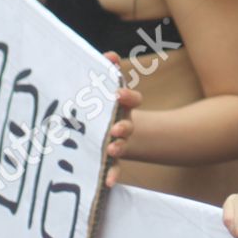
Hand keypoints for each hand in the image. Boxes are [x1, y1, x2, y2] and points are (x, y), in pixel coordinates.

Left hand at [104, 66, 141, 188]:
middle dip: (123, 126)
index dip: (127, 96)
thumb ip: (109, 71)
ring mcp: (119, 142)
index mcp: (122, 107)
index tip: (118, 94)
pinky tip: (108, 182)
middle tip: (116, 128)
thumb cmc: (105, 107)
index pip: (132, 100)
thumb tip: (110, 55)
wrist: (113, 133)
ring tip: (112, 149)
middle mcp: (124, 124)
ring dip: (118, 147)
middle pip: (128, 124)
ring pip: (121, 145)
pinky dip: (113, 175)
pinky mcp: (111, 159)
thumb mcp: (106, 90)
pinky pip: (114, 168)